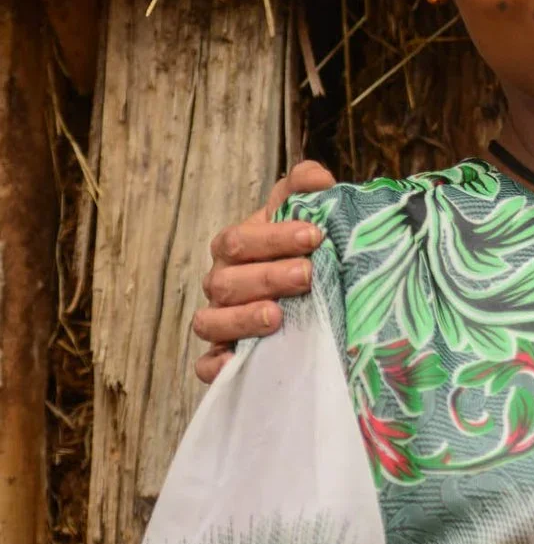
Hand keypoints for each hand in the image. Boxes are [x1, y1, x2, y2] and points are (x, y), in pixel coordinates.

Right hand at [192, 159, 336, 381]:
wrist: (318, 299)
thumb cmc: (306, 254)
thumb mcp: (306, 218)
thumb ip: (306, 191)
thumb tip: (316, 177)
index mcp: (238, 249)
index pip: (240, 239)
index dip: (273, 237)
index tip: (314, 235)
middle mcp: (224, 284)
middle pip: (227, 281)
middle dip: (267, 276)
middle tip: (307, 275)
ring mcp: (221, 322)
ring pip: (210, 321)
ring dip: (241, 319)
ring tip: (276, 316)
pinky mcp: (224, 358)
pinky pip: (206, 366)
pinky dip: (215, 366)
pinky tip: (236, 363)